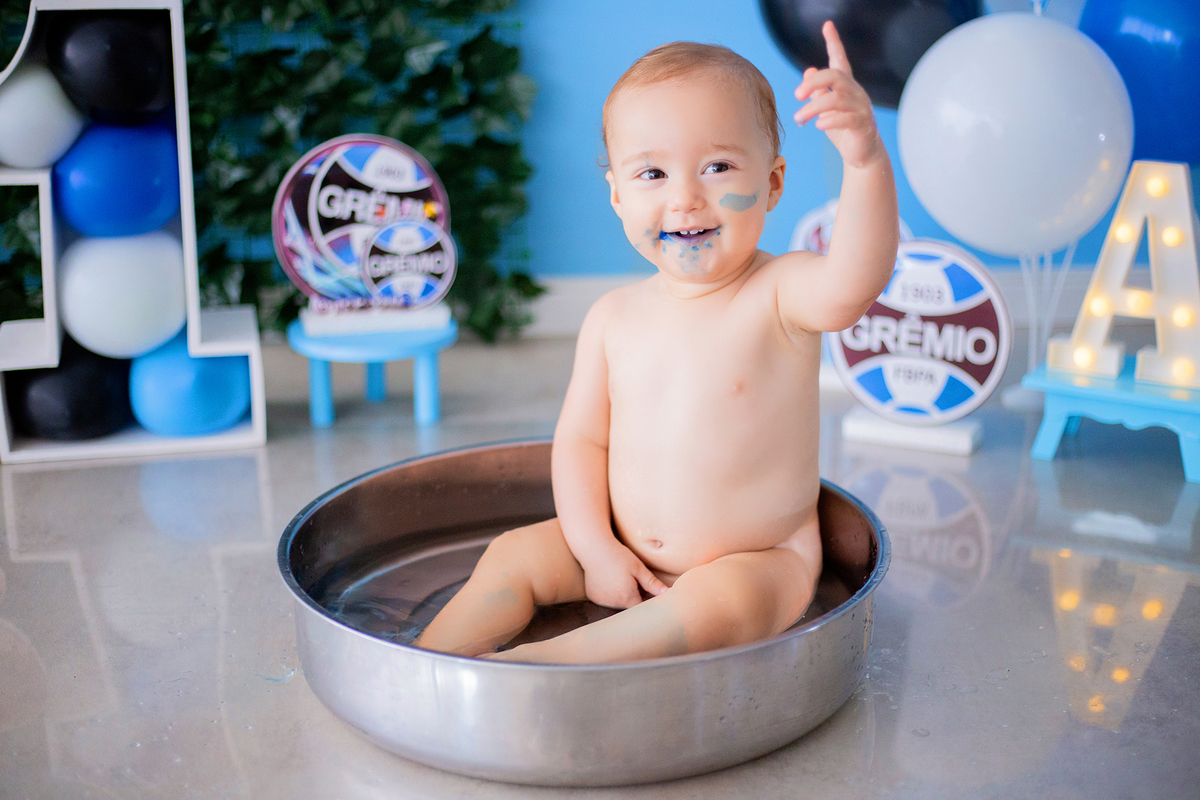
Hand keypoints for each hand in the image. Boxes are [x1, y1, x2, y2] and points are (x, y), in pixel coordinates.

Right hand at [580, 539, 667, 608]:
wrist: (594, 548)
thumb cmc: (618, 556)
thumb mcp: (638, 568)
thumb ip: (652, 583)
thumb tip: (666, 592)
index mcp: (627, 598)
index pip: (641, 607)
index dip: (647, 600)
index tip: (649, 591)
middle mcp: (613, 603)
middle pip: (629, 605)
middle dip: (634, 596)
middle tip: (635, 580)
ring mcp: (601, 600)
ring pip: (617, 602)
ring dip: (622, 596)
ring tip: (621, 579)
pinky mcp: (593, 596)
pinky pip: (605, 598)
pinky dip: (609, 593)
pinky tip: (610, 580)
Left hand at [793, 21, 883, 169]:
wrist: (862, 155)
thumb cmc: (843, 130)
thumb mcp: (827, 109)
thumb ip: (819, 91)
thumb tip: (808, 71)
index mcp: (846, 86)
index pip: (840, 60)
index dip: (834, 42)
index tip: (827, 25)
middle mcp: (856, 93)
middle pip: (835, 76)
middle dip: (813, 82)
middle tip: (796, 95)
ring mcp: (861, 108)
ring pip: (836, 99)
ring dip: (813, 108)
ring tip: (799, 119)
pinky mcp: (862, 125)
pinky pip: (846, 118)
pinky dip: (829, 121)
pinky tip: (818, 125)